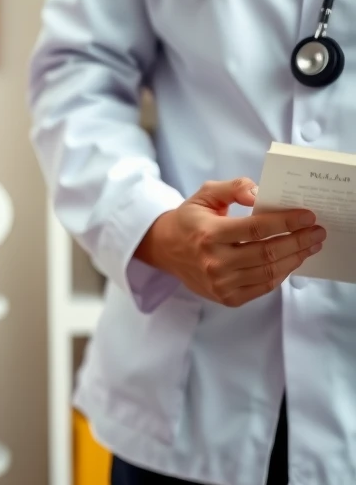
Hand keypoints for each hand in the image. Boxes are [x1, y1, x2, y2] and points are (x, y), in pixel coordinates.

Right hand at [134, 177, 324, 306]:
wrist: (166, 250)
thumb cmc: (190, 220)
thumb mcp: (206, 194)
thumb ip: (234, 188)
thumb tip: (260, 195)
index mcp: (209, 233)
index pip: (256, 228)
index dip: (286, 222)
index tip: (308, 216)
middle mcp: (214, 261)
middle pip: (268, 252)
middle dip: (299, 241)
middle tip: (317, 232)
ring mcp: (220, 282)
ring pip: (269, 272)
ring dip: (295, 258)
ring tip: (309, 247)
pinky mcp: (225, 296)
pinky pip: (262, 287)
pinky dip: (281, 275)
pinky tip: (290, 262)